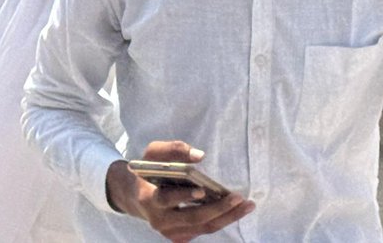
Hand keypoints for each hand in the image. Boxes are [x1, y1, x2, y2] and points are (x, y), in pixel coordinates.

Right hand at [106, 140, 254, 241]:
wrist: (135, 196)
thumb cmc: (148, 171)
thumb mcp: (153, 153)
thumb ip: (174, 149)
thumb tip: (200, 156)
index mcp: (149, 199)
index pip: (166, 199)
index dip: (183, 196)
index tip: (201, 190)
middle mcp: (159, 220)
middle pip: (193, 218)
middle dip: (218, 209)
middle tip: (238, 198)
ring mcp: (170, 232)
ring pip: (203, 228)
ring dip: (227, 217)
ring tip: (246, 205)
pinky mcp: (180, 236)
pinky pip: (204, 229)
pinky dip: (221, 220)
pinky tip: (236, 210)